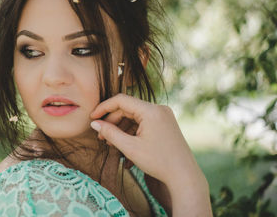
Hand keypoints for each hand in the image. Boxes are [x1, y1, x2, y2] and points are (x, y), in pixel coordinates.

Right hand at [90, 94, 211, 216]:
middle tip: (101, 136)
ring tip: (111, 143)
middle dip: (112, 121)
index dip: (104, 108)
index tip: (92, 118)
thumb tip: (94, 123)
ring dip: (121, 127)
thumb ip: (110, 133)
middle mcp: (159, 109)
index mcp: (151, 111)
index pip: (121, 100)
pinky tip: (124, 144)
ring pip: (134, 116)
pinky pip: (143, 122)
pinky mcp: (165, 123)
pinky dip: (132, 130)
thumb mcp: (130, 148)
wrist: (184, 176)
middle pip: (127, 108)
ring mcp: (163, 115)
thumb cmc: (158, 162)